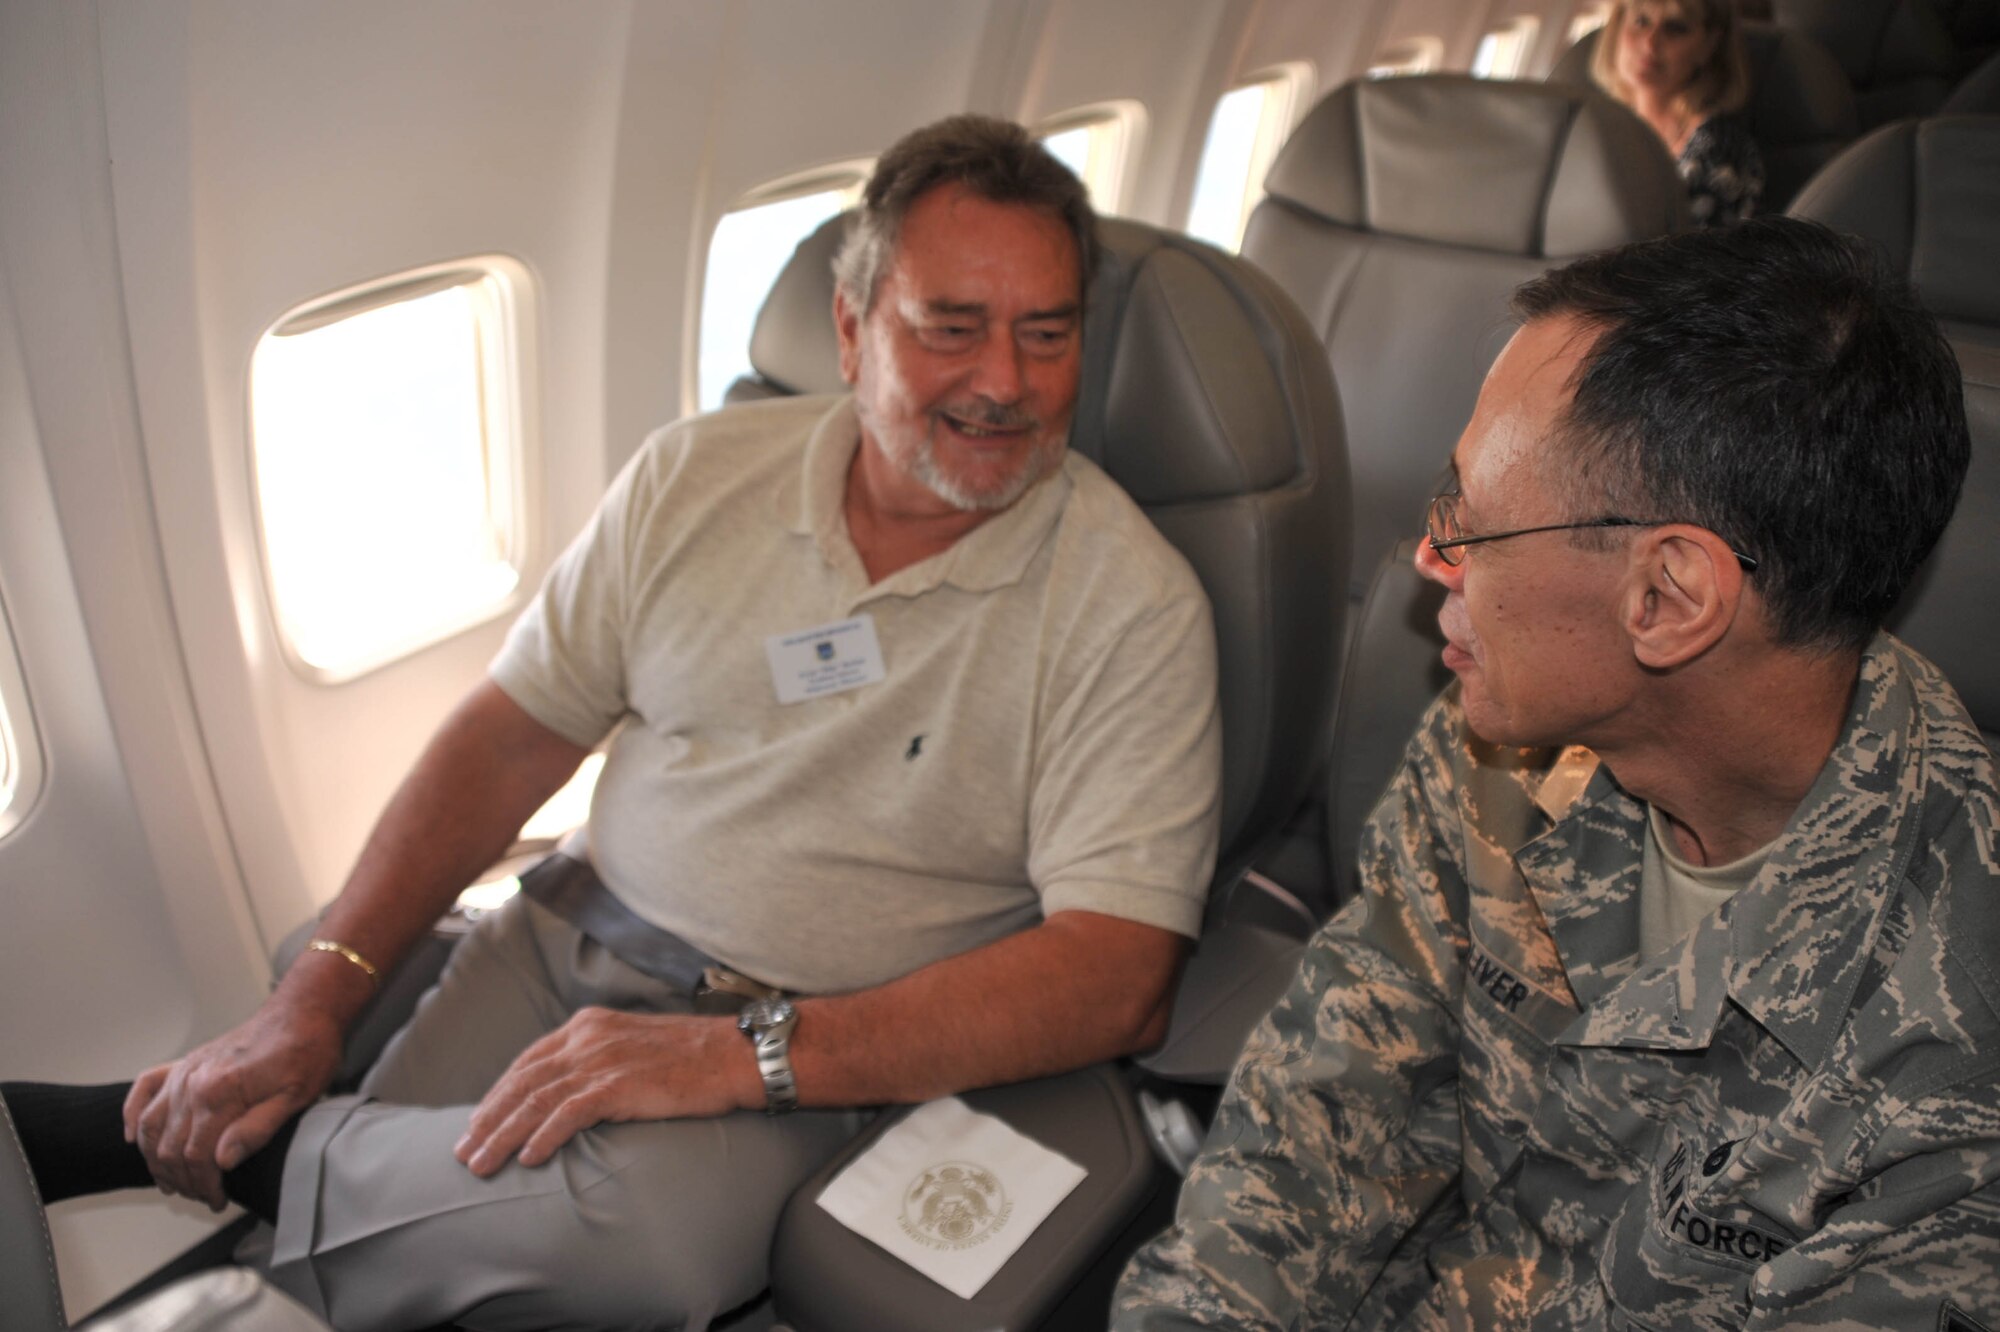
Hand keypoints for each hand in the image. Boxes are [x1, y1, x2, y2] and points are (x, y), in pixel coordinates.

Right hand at [123, 1001, 343, 1209]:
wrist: (303, 1011)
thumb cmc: (307, 1051)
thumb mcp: (296, 1097)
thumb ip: (256, 1130)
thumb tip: (223, 1162)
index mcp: (220, 1093)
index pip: (197, 1156)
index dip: (205, 1185)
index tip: (217, 1200)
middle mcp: (193, 1082)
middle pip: (170, 1147)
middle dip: (184, 1180)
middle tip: (203, 1197)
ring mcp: (185, 1071)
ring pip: (151, 1126)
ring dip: (156, 1160)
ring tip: (175, 1183)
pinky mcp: (186, 1063)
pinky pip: (145, 1088)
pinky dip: (133, 1114)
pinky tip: (133, 1137)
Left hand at [455, 1007, 756, 1175]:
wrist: (735, 1054)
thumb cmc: (694, 1056)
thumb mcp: (634, 1047)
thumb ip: (600, 1061)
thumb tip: (573, 1093)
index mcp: (589, 1025)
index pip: (528, 1061)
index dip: (499, 1094)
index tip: (479, 1122)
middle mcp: (588, 1037)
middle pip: (522, 1081)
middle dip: (488, 1119)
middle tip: (463, 1151)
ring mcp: (602, 1059)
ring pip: (536, 1100)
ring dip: (503, 1135)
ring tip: (481, 1164)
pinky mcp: (619, 1084)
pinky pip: (568, 1113)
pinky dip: (543, 1136)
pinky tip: (528, 1158)